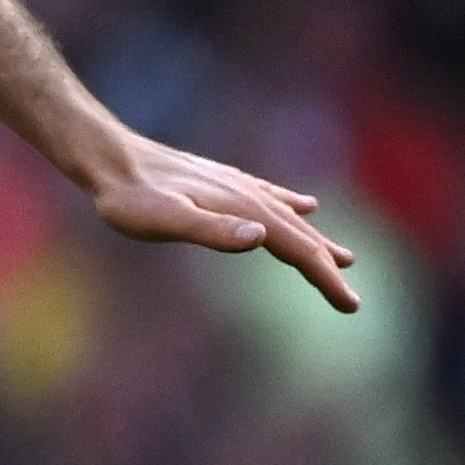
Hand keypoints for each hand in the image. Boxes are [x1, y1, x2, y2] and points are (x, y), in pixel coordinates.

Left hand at [88, 135, 355, 314]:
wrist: (111, 158)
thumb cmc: (131, 198)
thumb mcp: (165, 220)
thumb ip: (211, 230)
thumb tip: (261, 238)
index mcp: (245, 211)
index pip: (298, 250)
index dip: (325, 279)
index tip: (352, 305)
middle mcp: (250, 196)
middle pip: (301, 238)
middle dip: (327, 268)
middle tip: (352, 300)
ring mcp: (238, 187)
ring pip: (290, 218)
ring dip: (317, 240)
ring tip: (345, 256)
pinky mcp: (223, 182)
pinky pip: (271, 197)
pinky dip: (294, 205)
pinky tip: (305, 205)